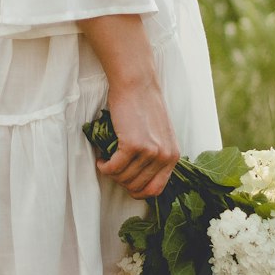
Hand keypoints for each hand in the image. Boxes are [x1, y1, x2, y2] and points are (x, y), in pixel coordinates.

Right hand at [96, 82, 179, 199]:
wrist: (136, 83)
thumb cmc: (144, 105)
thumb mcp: (160, 135)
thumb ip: (157, 155)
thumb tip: (140, 179)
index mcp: (173, 156)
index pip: (156, 190)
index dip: (138, 191)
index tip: (126, 184)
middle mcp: (164, 156)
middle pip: (137, 187)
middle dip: (121, 182)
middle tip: (113, 169)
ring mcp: (150, 151)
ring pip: (124, 178)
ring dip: (111, 173)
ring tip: (106, 161)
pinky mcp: (133, 145)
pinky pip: (113, 168)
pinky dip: (104, 167)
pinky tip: (101, 159)